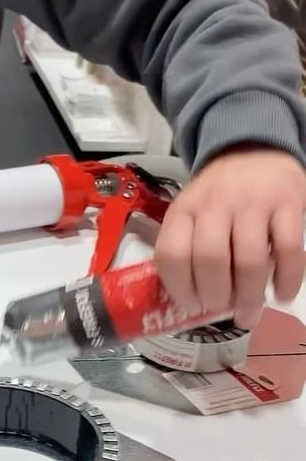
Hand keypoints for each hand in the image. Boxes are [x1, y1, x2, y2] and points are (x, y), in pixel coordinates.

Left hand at [155, 148, 305, 329]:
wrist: (256, 148)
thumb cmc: (221, 195)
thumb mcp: (192, 212)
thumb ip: (189, 248)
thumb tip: (195, 305)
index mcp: (184, 210)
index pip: (172, 254)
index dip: (180, 288)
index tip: (192, 307)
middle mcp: (215, 204)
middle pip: (210, 259)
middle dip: (216, 296)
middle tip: (223, 310)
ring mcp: (253, 203)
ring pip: (249, 260)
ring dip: (250, 296)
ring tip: (250, 312)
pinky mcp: (288, 204)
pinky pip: (288, 249)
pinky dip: (287, 278)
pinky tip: (282, 294)